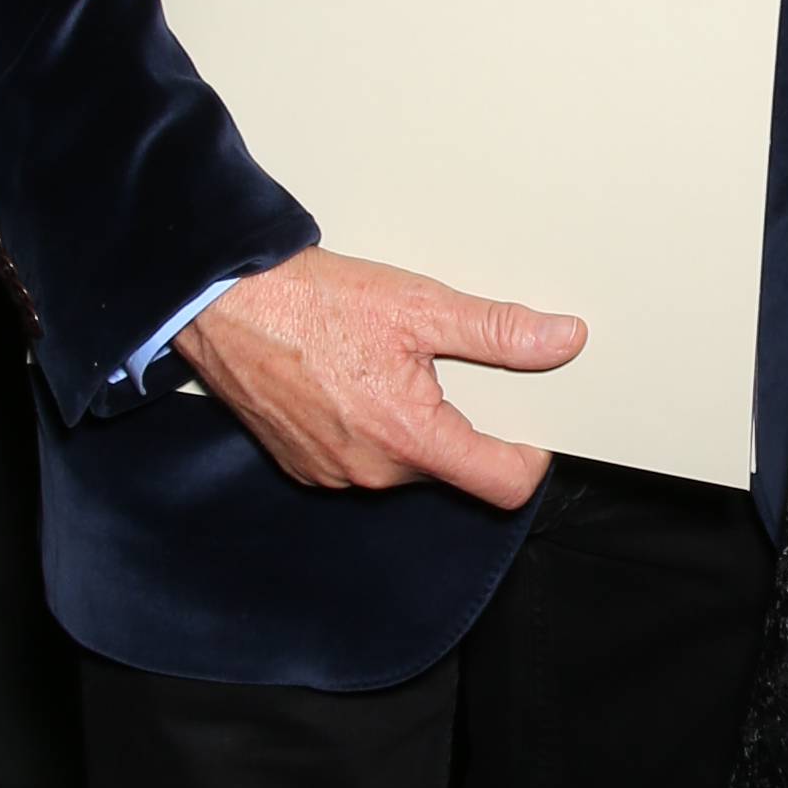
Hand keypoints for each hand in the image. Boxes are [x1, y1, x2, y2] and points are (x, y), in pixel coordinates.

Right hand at [177, 248, 580, 503]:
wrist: (224, 304)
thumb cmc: (312, 303)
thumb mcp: (419, 306)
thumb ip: (497, 331)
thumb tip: (562, 340)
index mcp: (410, 439)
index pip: (502, 485)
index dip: (528, 457)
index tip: (528, 427)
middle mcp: (373, 472)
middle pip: (449, 467)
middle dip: (456, 423)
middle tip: (437, 365)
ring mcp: (334, 475)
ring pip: (402, 463)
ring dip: (407, 425)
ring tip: (383, 366)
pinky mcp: (304, 467)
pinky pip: (358, 460)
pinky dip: (365, 428)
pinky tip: (349, 382)